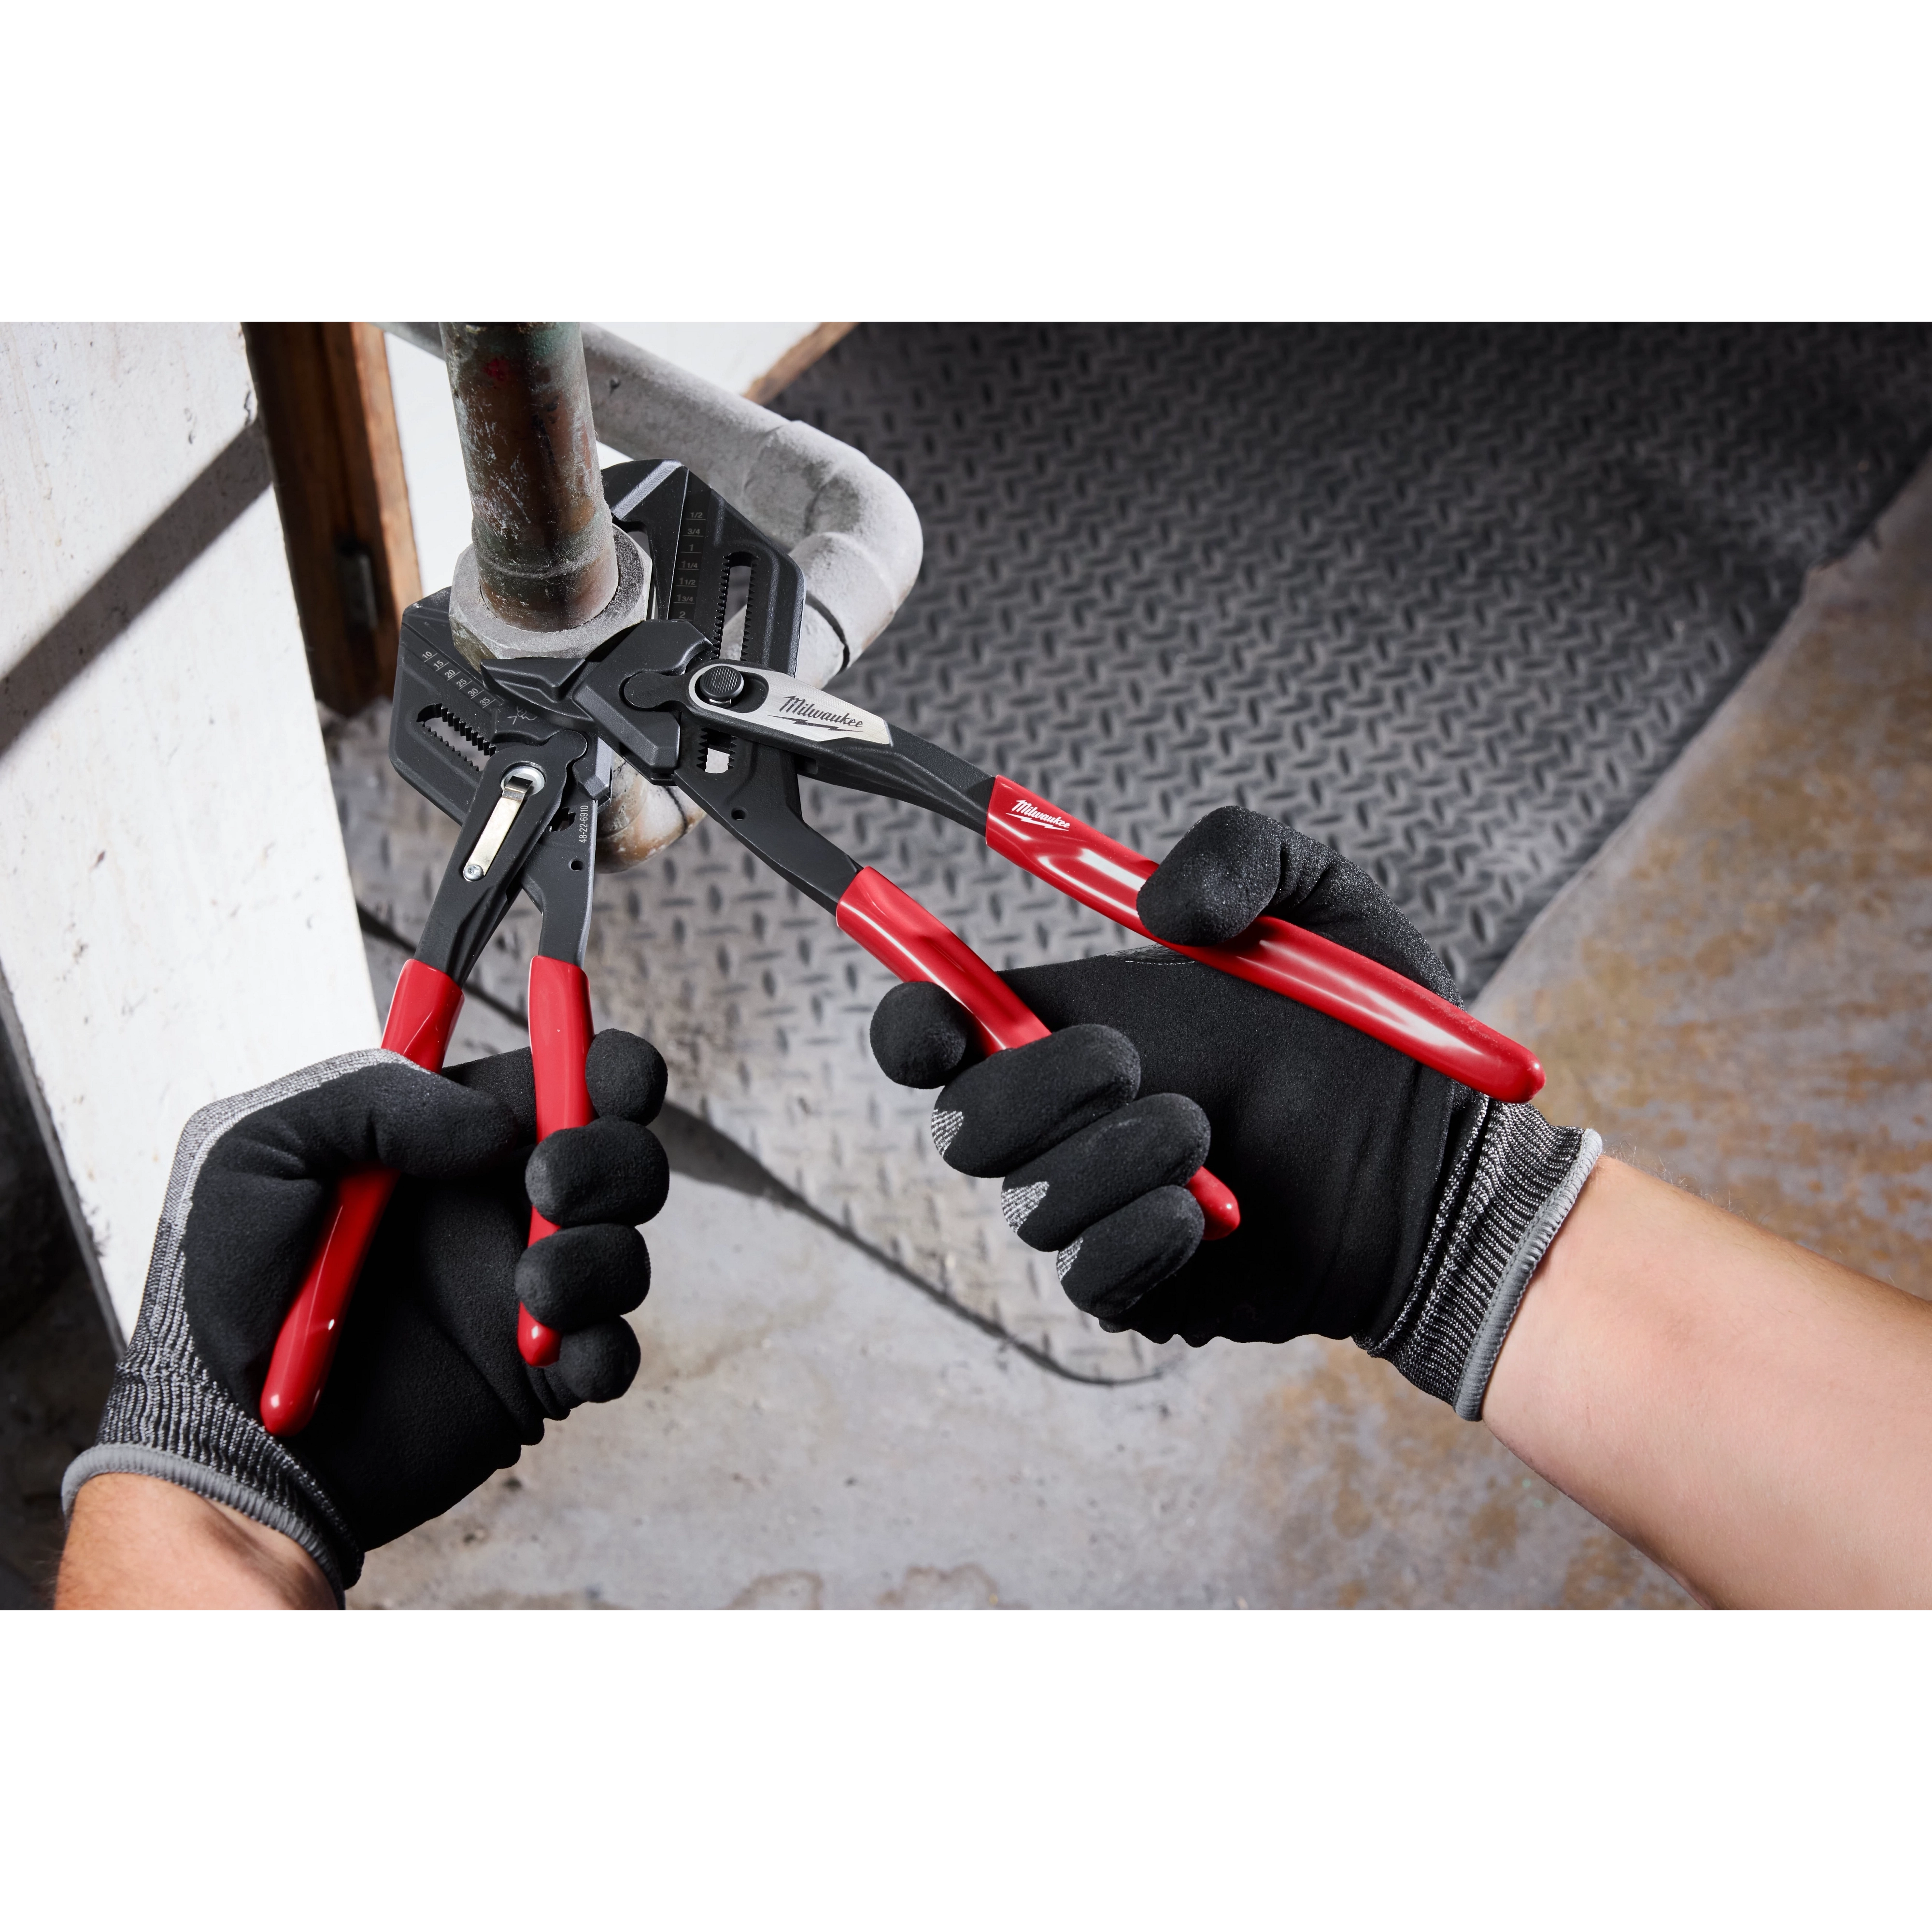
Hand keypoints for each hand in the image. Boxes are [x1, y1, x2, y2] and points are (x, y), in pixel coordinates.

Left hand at [64, 1031, 669, 1595]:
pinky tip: (544, 1354)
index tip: (604, 1077)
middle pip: (622, 1155)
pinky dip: (601, 1349)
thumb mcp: (260, 1152)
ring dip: (597, 1258)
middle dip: (609, 1159)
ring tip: (529, 1285)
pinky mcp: (536, 1379)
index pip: (562, 1076)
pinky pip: (615, 1354)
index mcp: (450, 1141)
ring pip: (626, 1252)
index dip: (607, 1066)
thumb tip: (496, 1125)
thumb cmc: (224, 1295)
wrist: (230, 1447)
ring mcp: (524, 1294)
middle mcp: (500, 1209)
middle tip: (545, 1186)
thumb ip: (374, 1100)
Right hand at [870, 808, 1597, 1411]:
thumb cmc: (1371, 1038)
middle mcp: (1069, 1124)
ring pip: (1025, 1204)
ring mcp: (1100, 1211)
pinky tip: (1213, 1217)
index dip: (909, 1023)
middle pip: (960, 1124)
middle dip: (1027, 1087)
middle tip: (1124, 1059)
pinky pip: (1088, 1280)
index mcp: (1075, 1029)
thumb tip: (1153, 901)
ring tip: (1203, 1130)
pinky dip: (1139, 1238)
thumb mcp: (1322, 903)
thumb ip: (1240, 855)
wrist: (1440, 1164)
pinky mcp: (1145, 1290)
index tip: (940, 1008)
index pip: (934, 1035)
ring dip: (1107, 1158)